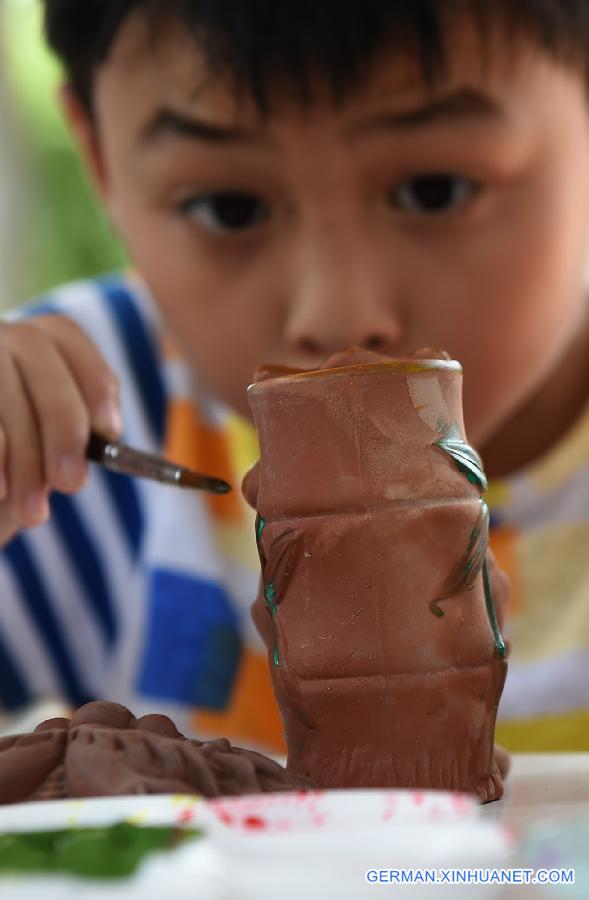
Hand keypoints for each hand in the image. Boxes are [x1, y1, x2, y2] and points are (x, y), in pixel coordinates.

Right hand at [0, 315, 120, 545]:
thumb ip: (71, 436)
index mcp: (24, 342)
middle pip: (34, 352)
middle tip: (72, 483)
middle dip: (62, 422)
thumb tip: (102, 432)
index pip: (63, 335)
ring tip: (34, 512)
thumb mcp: (45, 456)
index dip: (91, 378)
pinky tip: (0, 490)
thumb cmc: (7, 478)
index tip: (108, 429)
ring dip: (24, 452)